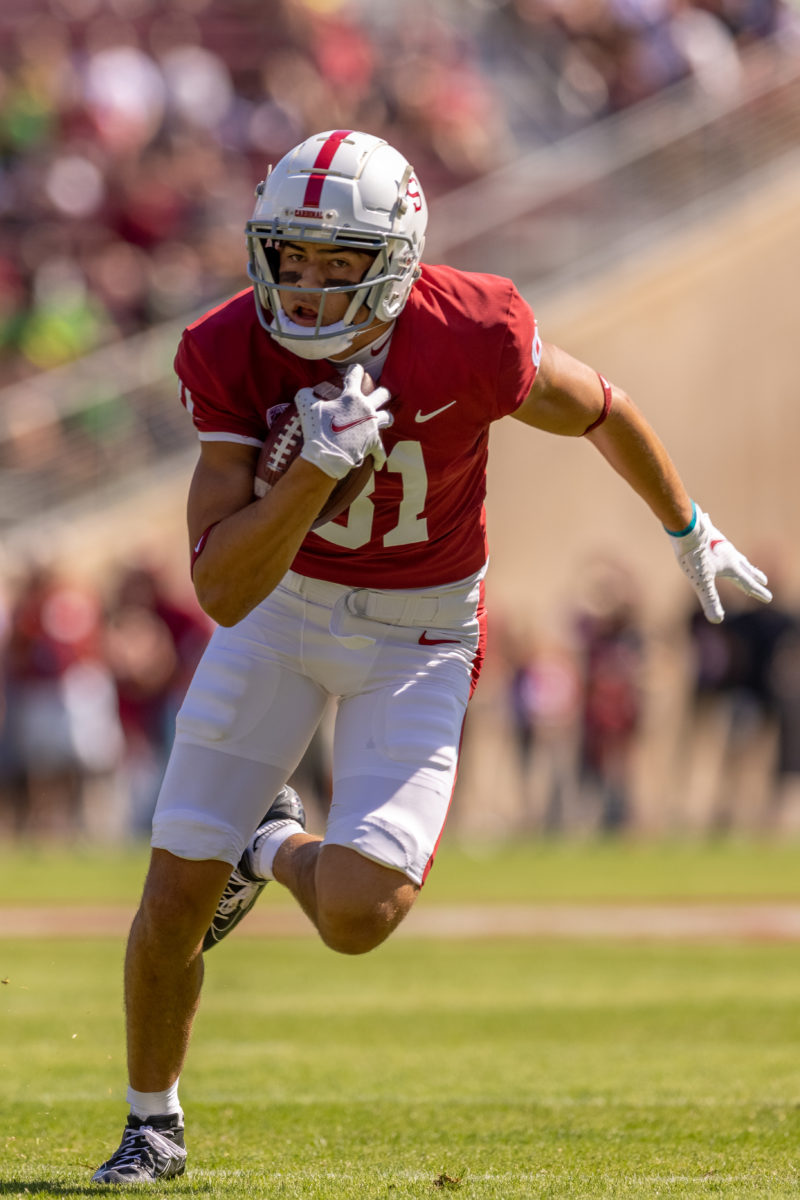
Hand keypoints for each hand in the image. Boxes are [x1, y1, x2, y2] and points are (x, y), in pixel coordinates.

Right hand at [295, 364, 392, 479]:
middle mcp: (366, 409)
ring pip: (388, 417)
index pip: (356, 375)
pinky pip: (381, 452)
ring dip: (386, 417)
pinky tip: (378, 463)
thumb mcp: (306, 406)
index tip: (355, 369)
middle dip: (380, 393)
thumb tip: (306, 390)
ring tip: (383, 419)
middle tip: (375, 394)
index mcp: (352, 397)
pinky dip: (379, 458)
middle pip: (382, 394)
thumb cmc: (317, 429)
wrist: (327, 455)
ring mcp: (373, 427)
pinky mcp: (374, 444)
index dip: (355, 370)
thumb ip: (306, 393)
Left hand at [668, 506, 771, 622]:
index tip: (768, 598)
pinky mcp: (709, 535)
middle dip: (754, 576)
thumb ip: (710, 600)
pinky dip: (720, 540)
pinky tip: (715, 532)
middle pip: (745, 568)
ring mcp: (720, 544)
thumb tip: (717, 621)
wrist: (686, 529)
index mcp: (731, 567)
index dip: (757, 593)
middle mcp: (729, 555)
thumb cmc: (694, 556)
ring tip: (745, 563)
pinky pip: (718, 538)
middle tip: (764, 581)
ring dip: (742, 561)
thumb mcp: (701, 582)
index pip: (747, 583)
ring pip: (735, 554)